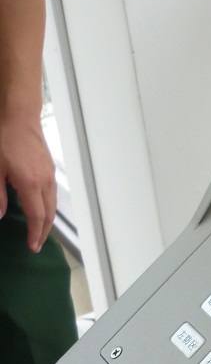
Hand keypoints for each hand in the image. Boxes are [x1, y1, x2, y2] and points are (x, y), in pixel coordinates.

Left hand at [0, 108, 55, 251]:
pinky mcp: (49, 168)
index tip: (32, 246)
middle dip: (43, 230)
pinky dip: (47, 206)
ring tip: (39, 230)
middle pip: (49, 213)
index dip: (35, 233)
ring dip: (47, 219)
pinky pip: (51, 193)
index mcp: (31, 183)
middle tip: (37, 244)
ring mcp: (49, 174)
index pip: (37, 216)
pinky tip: (39, 207)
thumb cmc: (4, 140)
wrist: (18, 116)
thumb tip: (1, 215)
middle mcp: (45, 181)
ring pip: (52, 203)